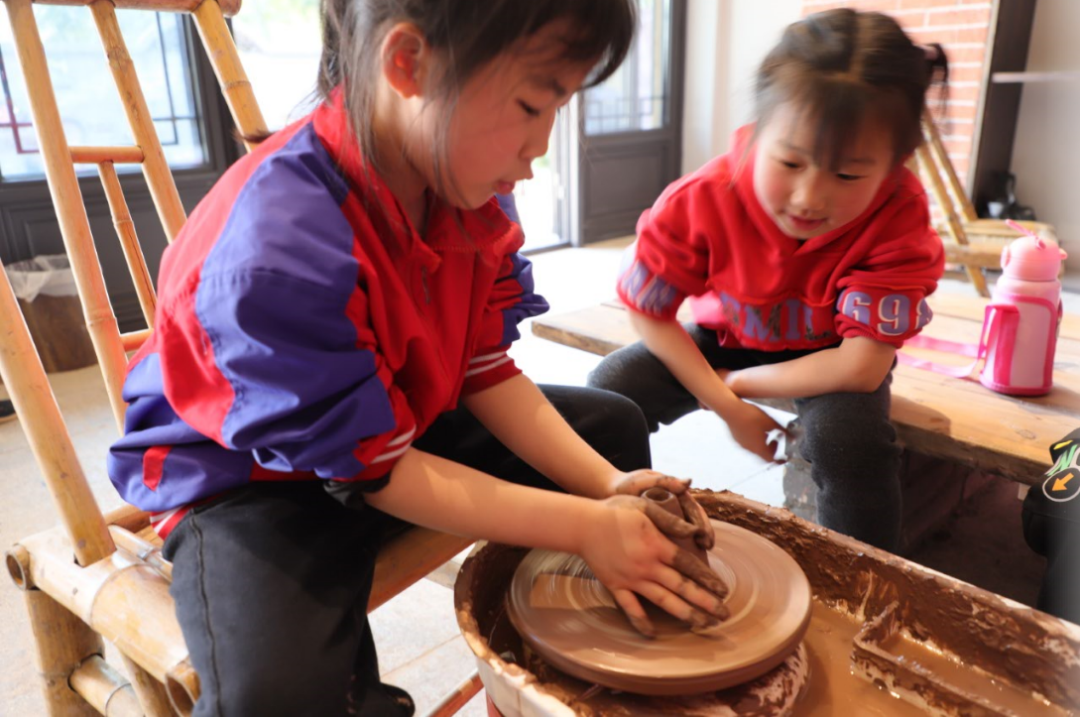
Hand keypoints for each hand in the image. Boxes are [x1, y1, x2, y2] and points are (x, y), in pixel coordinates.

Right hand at [578, 495, 728, 637]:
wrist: (583, 525)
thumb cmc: (615, 511)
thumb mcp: (644, 506)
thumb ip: (670, 520)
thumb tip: (693, 531)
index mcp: (657, 545)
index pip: (689, 565)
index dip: (708, 579)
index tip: (723, 590)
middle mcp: (648, 566)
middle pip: (682, 587)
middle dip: (705, 602)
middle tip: (724, 614)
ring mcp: (632, 579)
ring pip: (663, 601)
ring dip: (685, 614)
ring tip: (703, 625)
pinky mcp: (616, 586)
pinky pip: (631, 608)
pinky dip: (641, 622)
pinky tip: (653, 634)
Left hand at [609, 470, 714, 550]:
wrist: (607, 492)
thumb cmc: (626, 484)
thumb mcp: (644, 481)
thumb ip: (664, 481)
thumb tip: (689, 482)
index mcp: (675, 494)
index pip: (694, 510)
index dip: (703, 523)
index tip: (704, 535)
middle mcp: (674, 507)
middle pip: (694, 523)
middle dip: (703, 536)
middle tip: (706, 548)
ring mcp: (666, 518)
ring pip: (685, 533)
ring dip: (694, 545)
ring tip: (699, 558)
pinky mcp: (657, 528)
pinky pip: (671, 540)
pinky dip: (679, 550)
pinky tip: (681, 562)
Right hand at [727, 401, 785, 462]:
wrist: (731, 409)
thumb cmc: (751, 416)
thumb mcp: (771, 422)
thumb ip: (784, 432)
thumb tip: (794, 439)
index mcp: (759, 448)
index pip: (771, 460)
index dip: (779, 460)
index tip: (784, 458)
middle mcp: (749, 449)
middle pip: (763, 455)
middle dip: (772, 449)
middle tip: (777, 440)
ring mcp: (741, 444)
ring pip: (755, 448)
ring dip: (763, 444)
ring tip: (767, 432)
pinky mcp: (736, 438)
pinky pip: (748, 443)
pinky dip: (755, 440)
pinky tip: (756, 428)